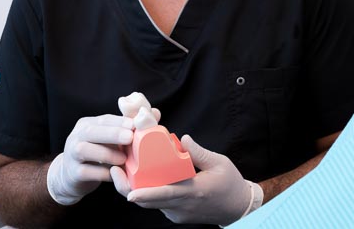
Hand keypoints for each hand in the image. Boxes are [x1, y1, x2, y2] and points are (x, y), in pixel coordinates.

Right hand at [46, 114, 133, 204]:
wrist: (74, 176)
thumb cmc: (99, 152)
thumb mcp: (113, 138)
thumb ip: (131, 126)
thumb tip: (155, 113)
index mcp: (87, 124)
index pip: (103, 119)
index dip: (119, 121)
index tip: (134, 124)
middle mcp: (76, 137)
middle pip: (90, 132)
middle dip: (112, 133)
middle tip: (130, 137)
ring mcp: (71, 155)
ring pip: (84, 151)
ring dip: (107, 154)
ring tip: (123, 159)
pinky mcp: (73, 173)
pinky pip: (86, 172)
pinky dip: (102, 173)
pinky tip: (114, 174)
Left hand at [110, 134, 261, 224]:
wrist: (238, 207)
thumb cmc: (230, 183)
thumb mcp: (219, 163)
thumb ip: (199, 152)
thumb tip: (183, 139)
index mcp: (194, 191)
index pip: (166, 194)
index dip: (146, 194)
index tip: (130, 192)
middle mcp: (182, 206)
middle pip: (149, 201)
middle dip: (128, 189)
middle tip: (115, 171)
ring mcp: (178, 213)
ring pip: (151, 203)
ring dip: (137, 189)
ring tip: (126, 170)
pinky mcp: (176, 215)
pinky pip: (158, 204)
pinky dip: (149, 193)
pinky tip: (146, 178)